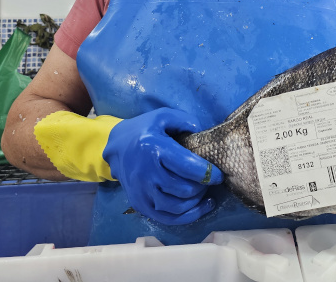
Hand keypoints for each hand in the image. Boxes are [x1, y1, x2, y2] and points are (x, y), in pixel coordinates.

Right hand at [102, 108, 222, 224]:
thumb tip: (201, 131)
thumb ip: (184, 120)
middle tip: (210, 180)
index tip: (219, 174)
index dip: (208, 173)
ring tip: (205, 192)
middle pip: (183, 189)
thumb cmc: (144, 130)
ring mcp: (141, 191)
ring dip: (196, 202)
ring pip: (176, 206)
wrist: (116, 147)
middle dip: (203, 187)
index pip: (187, 166)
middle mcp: (147, 173)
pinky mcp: (139, 204)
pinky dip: (187, 217)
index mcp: (154, 149)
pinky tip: (200, 207)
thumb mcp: (162, 116)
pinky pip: (166, 218)